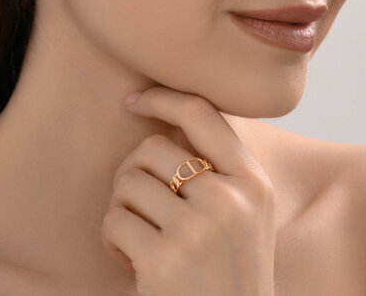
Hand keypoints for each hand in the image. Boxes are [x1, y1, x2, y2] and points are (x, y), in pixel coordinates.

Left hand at [101, 86, 276, 295]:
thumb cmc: (230, 267)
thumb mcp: (244, 211)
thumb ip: (218, 167)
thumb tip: (166, 118)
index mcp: (253, 182)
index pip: (201, 114)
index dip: (162, 98)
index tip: (134, 101)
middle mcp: (230, 200)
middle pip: (152, 147)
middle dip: (133, 169)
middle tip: (137, 198)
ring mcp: (198, 231)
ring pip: (128, 181)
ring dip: (122, 206)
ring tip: (139, 232)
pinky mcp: (164, 261)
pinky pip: (115, 220)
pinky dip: (113, 238)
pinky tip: (130, 258)